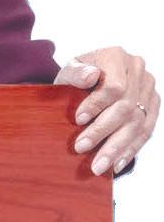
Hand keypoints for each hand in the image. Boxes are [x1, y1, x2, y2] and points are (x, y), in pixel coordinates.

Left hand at [53, 47, 159, 175]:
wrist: (90, 79)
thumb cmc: (77, 75)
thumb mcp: (69, 70)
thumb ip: (76, 72)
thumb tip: (90, 75)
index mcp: (117, 56)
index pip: (114, 86)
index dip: (97, 104)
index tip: (78, 120)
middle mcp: (137, 70)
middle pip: (126, 108)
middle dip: (102, 132)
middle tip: (81, 148)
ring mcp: (148, 89)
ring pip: (137, 124)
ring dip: (116, 148)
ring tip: (98, 165)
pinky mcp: (153, 106)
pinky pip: (146, 132)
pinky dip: (130, 150)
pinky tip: (116, 164)